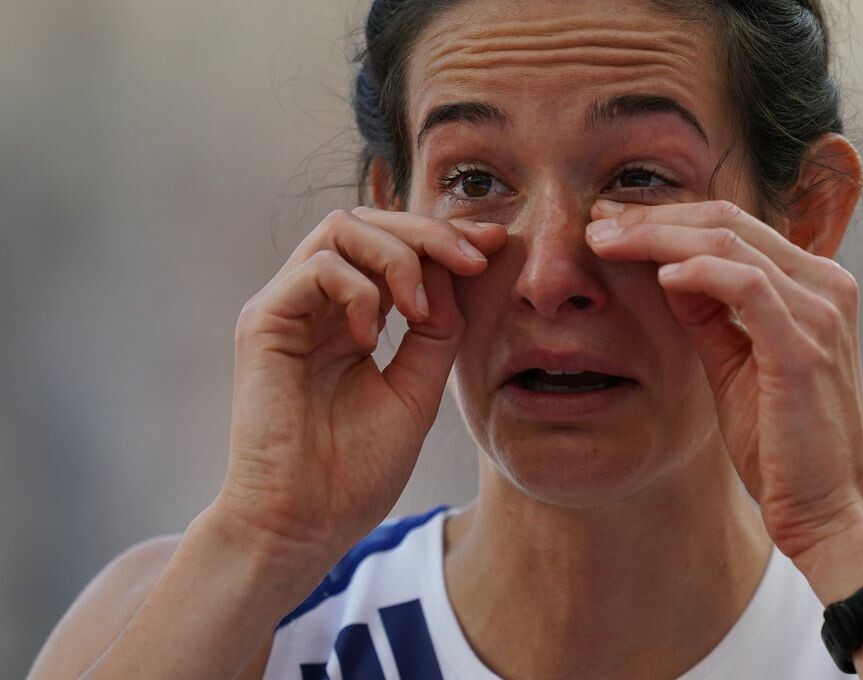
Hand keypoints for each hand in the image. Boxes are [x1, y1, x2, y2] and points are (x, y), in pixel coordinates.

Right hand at [219, 207, 505, 569]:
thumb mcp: (417, 389)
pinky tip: (373, 339)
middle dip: (430, 232)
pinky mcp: (263, 322)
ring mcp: (286, 309)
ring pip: (341, 229)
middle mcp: (314, 304)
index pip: (394, 246)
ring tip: (422, 310)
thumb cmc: (355, 469)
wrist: (306, 524)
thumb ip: (437, 330)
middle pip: (368, 222)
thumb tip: (461, 272)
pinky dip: (360, 292)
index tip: (497, 246)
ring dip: (398, 256)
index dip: (446, 237)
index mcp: (349, 317)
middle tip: (476, 258)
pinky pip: (317, 269)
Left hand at [587, 198, 862, 560]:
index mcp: (812, 286)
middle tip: (594, 223)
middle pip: (727, 220)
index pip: (732, 226)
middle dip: (652, 217)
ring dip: (658, 236)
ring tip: (605, 242)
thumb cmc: (782, 447)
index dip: (666, 218)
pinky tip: (659, 276)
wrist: (829, 512)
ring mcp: (820, 312)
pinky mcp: (804, 346)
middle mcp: (825, 286)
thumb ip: (710, 315)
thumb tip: (666, 271)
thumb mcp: (736, 365)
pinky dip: (699, 272)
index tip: (608, 225)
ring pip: (730, 243)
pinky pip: (746, 285)